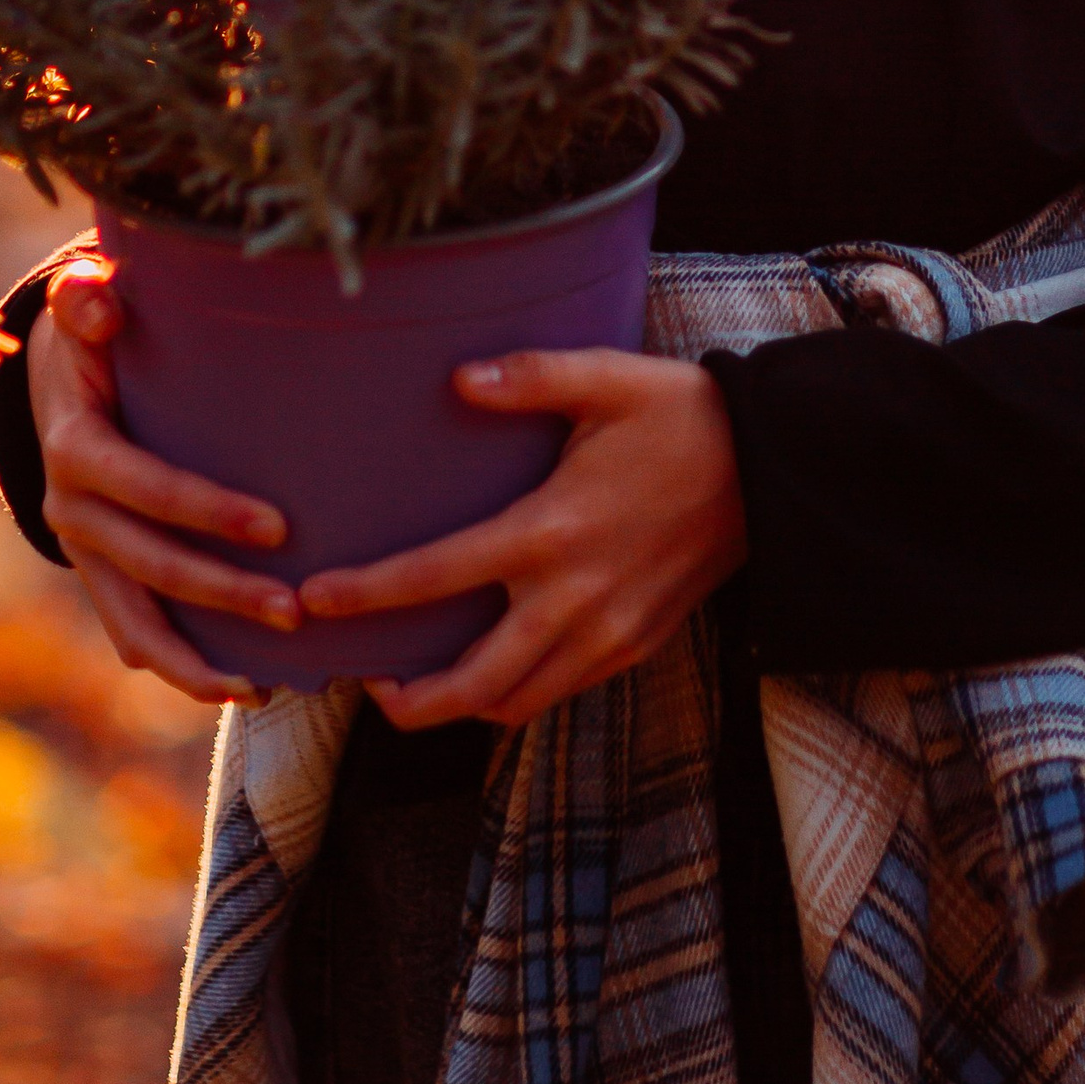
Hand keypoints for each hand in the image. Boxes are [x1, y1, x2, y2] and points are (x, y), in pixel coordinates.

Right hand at [28, 253, 298, 706]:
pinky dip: (180, 667)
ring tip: (269, 682)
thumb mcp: (84, 300)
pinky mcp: (101, 574)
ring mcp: (84, 551)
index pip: (143, 487)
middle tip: (299, 610)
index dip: (205, 509)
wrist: (56, 374)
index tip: (278, 526)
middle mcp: (71, 509)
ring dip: (200, 658)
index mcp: (75, 446)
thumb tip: (97, 296)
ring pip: (137, 621)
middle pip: (150, 564)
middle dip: (223, 592)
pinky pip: (134, 633)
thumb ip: (87, 295)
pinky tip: (243, 687)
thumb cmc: (95, 328)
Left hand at [299, 348, 746, 731]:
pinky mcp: (634, 646)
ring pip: (514, 705)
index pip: (436, 577)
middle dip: (405, 702)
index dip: (368, 595)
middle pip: (470, 683)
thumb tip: (457, 380)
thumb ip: (528, 375)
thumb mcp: (608, 377)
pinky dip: (513, 698)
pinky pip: (558, 693)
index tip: (314, 601)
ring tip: (416, 687)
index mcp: (550, 531)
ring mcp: (606, 633)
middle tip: (362, 685)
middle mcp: (573, 598)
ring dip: (458, 708)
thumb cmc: (681, 416)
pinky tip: (490, 669)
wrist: (770, 471)